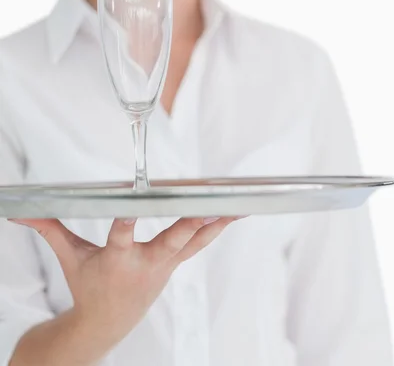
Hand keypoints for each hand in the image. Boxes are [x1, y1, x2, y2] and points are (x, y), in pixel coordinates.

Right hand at [8, 216, 236, 343]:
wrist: (105, 324)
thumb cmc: (87, 286)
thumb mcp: (69, 257)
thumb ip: (49, 228)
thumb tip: (19, 210)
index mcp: (116, 260)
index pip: (120, 235)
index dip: (126, 221)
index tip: (132, 203)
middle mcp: (144, 264)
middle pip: (169, 241)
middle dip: (188, 226)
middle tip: (207, 207)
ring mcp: (164, 267)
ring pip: (192, 243)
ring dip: (214, 224)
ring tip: (237, 206)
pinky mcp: (174, 265)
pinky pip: (198, 245)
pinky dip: (214, 230)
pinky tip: (233, 214)